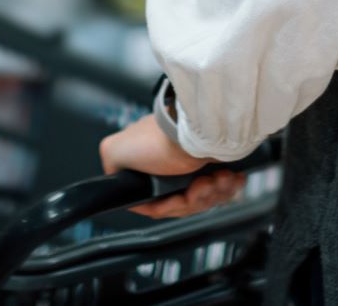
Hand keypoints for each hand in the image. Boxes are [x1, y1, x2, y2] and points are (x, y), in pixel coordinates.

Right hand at [97, 113, 243, 219]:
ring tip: (214, 179)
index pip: (154, 204)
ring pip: (202, 199)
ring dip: (210, 194)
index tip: (174, 200)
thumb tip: (112, 177)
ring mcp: (192, 166)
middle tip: (198, 186)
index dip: (165, 206)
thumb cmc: (161, 141)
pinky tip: (228, 178)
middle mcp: (169, 165)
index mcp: (146, 164)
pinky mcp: (215, 165)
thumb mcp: (114, 150)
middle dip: (192, 200)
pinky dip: (226, 186)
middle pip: (181, 203)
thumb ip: (109, 164)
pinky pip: (222, 189)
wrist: (201, 130)